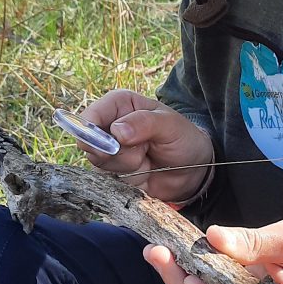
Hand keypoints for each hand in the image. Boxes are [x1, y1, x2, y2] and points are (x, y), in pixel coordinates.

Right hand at [78, 90, 213, 202]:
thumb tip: (116, 131)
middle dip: (116, 152)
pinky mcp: (112, 171)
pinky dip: (126, 179)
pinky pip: (106, 179)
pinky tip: (143, 172)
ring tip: (146, 158)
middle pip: (89, 142)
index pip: (90, 115)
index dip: (94, 131)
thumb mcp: (170, 125)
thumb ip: (144, 123)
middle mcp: (109, 125)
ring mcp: (109, 150)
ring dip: (125, 166)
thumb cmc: (183, 139)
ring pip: (98, 162)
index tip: (115, 143)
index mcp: (119, 105)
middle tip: (142, 151)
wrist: (193, 170)